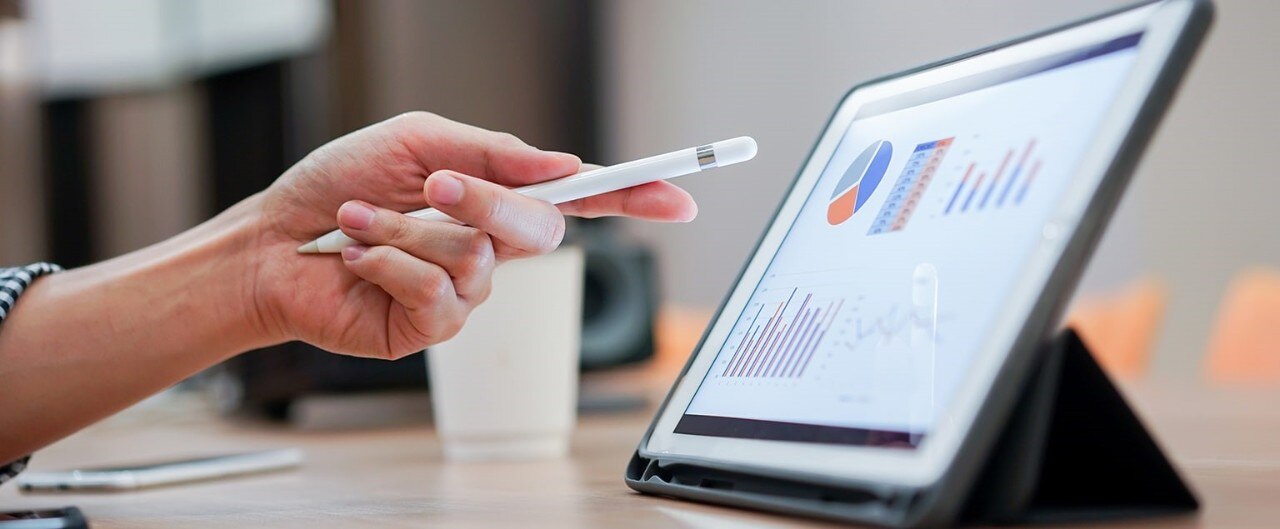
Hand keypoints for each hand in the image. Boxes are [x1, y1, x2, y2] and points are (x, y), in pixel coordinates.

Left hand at [245, 112, 696, 358]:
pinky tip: (357, 257)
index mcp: (494, 197)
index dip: (632, 197)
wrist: (272, 242)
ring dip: (406, 228)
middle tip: (435, 185)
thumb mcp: (416, 143)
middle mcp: (490, 246)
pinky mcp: (433, 327)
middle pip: (538, 229)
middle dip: (485, 202)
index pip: (579, 200)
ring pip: (477, 259)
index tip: (678, 194)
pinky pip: (436, 293)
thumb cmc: (338, 187)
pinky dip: (388, 262)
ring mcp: (466, 291)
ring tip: (359, 221)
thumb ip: (491, 152)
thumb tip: (561, 165)